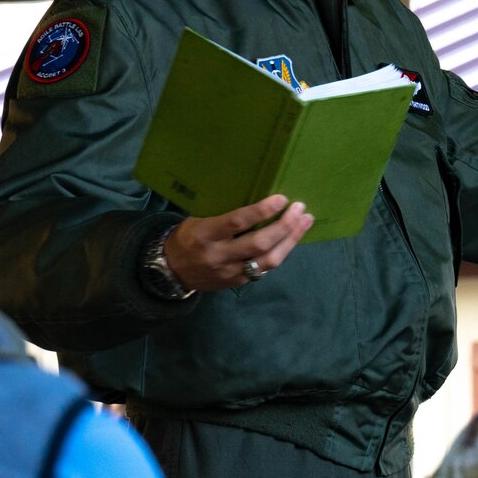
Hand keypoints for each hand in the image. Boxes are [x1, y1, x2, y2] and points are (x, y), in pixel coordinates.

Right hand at [161, 195, 313, 291]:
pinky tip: (291, 238)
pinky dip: (281, 252)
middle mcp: (219, 255)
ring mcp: (230, 272)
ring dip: (290, 240)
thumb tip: (255, 193)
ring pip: (267, 260)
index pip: (237, 222)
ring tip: (305, 222)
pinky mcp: (238, 283)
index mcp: (205, 234)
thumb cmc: (187, 236)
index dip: (262, 211)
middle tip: (300, 209)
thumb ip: (224, 213)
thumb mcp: (197, 220)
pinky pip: (264, 269)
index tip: (282, 199)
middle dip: (284, 226)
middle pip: (259, 244)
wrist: (171, 271)